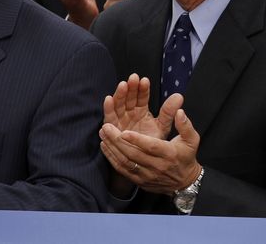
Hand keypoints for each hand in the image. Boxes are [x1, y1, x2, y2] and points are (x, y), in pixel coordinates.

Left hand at [100, 74, 183, 196]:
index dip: (137, 140)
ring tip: (103, 133)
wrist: (185, 182)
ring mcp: (147, 175)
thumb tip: (180, 111)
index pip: (151, 147)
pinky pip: (122, 170)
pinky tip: (105, 146)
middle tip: (106, 127)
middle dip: (118, 141)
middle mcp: (157, 166)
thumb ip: (185, 125)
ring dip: (112, 147)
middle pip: (134, 154)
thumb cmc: (186, 156)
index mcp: (169, 154)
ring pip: (125, 162)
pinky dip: (111, 158)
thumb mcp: (191, 140)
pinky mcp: (139, 181)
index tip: (124, 131)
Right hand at [103, 74, 181, 138]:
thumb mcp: (163, 126)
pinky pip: (109, 117)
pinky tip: (109, 99)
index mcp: (141, 111)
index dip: (143, 89)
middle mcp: (129, 113)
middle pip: (128, 98)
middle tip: (133, 78)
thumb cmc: (155, 144)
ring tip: (123, 85)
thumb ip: (168, 112)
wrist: (148, 162)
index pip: (141, 97)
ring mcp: (120, 119)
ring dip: (120, 94)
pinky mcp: (112, 128)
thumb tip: (179, 96)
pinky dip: (108, 108)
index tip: (145, 80)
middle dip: (130, 88)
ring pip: (118, 104)